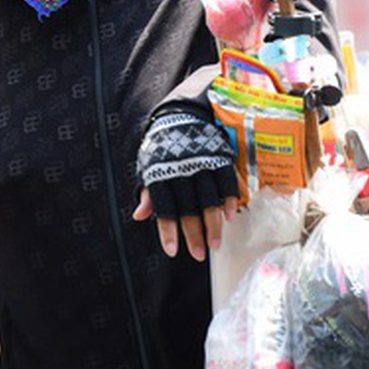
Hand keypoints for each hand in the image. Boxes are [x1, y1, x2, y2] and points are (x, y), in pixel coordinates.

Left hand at [133, 108, 239, 261]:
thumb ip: (148, 193)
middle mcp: (181, 171)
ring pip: (209, 199)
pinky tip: (229, 216)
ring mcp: (201, 164)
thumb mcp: (149, 166)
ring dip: (213, 224)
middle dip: (194, 234)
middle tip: (199, 254)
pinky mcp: (218, 157)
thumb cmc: (163, 146)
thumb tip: (138, 215)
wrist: (182, 113)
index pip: (164, 208)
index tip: (172, 251)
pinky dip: (229, 199)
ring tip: (215, 244)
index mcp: (161, 174)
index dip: (167, 231)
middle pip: (188, 208)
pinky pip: (226, 181)